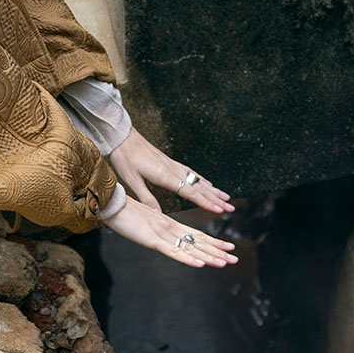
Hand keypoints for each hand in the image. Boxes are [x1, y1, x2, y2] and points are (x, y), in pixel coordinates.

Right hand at [101, 196, 237, 267]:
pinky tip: (200, 264)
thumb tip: (164, 235)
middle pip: (197, 242)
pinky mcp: (152, 239)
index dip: (213, 242)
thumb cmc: (125, 212)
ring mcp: (162, 234)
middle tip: (235, 258)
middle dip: (217, 251)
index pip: (196, 235)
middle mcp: (170, 228)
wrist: (111, 202)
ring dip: (208, 256)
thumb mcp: (144, 222)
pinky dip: (187, 258)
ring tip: (225, 262)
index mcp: (169, 224)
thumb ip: (155, 228)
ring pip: (190, 248)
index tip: (228, 247)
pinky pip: (173, 251)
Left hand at [108, 130, 233, 213]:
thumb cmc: (125, 158)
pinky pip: (191, 172)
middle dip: (216, 199)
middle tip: (231, 208)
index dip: (205, 202)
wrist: (122, 137)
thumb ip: (146, 198)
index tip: (218, 210)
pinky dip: (202, 179)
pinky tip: (208, 183)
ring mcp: (173, 165)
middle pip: (199, 187)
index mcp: (164, 176)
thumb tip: (158, 216)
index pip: (190, 192)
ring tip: (226, 198)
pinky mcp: (170, 162)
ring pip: (198, 180)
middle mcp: (173, 170)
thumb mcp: (131, 180)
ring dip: (213, 190)